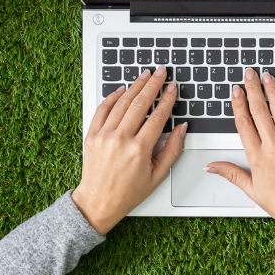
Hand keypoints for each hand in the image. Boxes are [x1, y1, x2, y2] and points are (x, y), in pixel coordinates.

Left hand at [72, 68, 186, 234]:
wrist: (97, 202)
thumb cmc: (128, 192)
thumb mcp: (158, 175)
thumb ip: (173, 150)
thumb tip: (182, 128)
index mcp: (139, 149)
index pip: (158, 116)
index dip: (167, 99)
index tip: (172, 88)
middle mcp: (120, 139)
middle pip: (140, 103)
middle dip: (153, 84)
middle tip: (160, 72)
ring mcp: (104, 136)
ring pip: (122, 103)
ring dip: (135, 86)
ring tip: (145, 75)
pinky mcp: (92, 136)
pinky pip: (102, 109)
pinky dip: (112, 97)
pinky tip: (122, 89)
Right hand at [209, 68, 274, 239]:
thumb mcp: (252, 190)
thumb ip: (231, 173)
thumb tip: (211, 166)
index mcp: (257, 158)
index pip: (244, 124)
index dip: (239, 104)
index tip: (236, 91)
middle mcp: (274, 147)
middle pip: (260, 112)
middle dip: (253, 90)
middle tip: (249, 74)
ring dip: (273, 91)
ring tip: (268, 77)